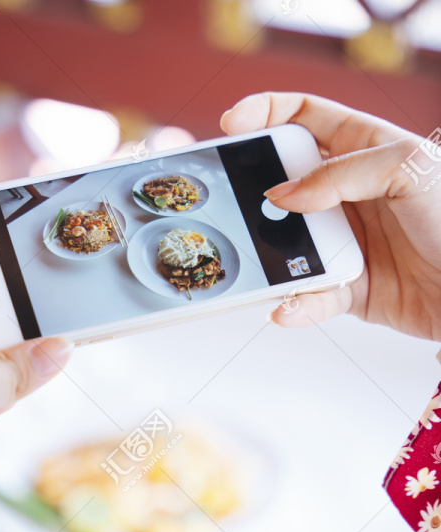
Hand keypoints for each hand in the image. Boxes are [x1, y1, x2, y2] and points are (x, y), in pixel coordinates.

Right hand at [221, 92, 440, 338]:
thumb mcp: (408, 169)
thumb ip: (341, 173)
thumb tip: (282, 195)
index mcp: (366, 150)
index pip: (307, 118)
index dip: (267, 113)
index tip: (232, 124)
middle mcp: (350, 195)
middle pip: (284, 185)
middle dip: (255, 194)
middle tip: (234, 204)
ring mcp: (346, 242)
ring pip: (288, 245)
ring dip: (270, 259)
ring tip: (259, 267)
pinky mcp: (349, 289)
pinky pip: (311, 295)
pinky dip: (297, 305)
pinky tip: (289, 309)